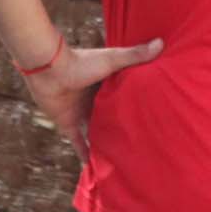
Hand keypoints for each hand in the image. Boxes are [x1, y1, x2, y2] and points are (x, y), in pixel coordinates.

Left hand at [15, 34, 163, 145]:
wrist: (48, 70)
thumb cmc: (81, 62)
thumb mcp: (112, 60)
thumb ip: (135, 56)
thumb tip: (162, 43)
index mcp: (105, 83)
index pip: (123, 95)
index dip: (135, 104)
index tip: (152, 114)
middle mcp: (94, 100)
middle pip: (110, 115)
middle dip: (122, 126)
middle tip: (142, 141)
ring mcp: (81, 113)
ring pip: (96, 131)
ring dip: (106, 142)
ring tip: (123, 158)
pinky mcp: (68, 124)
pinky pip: (79, 143)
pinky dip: (85, 155)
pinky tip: (94, 168)